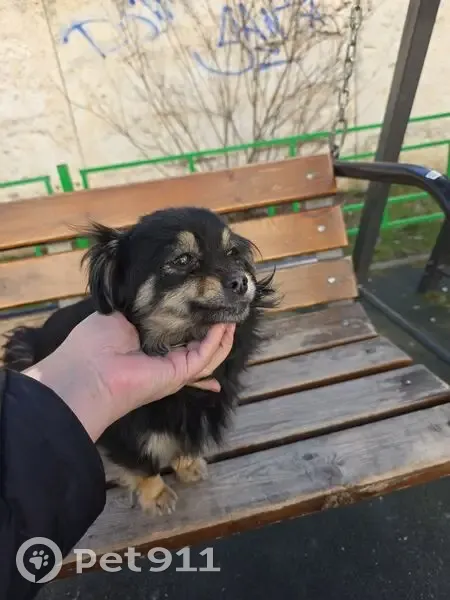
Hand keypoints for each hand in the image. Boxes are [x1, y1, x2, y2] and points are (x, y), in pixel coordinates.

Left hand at [24, 312, 234, 440]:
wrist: (86, 372)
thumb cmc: (94, 343)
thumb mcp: (117, 315)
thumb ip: (141, 307)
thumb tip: (156, 293)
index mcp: (147, 346)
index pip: (177, 337)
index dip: (193, 325)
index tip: (205, 307)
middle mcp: (163, 359)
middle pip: (198, 346)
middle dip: (215, 331)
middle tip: (226, 309)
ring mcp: (173, 368)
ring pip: (208, 353)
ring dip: (222, 335)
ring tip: (233, 314)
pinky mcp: (180, 373)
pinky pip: (205, 355)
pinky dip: (217, 339)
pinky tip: (224, 322)